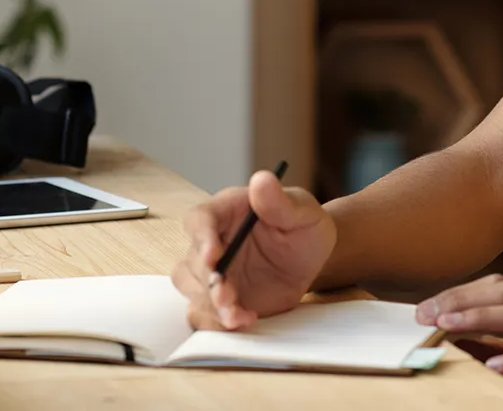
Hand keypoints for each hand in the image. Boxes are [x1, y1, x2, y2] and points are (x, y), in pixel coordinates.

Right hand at [174, 170, 336, 329]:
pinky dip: (217, 322)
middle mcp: (211, 241)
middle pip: (190, 262)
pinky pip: (204, 314)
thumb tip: (262, 180)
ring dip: (209, 305)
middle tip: (227, 295)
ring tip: (237, 314)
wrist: (312, 259)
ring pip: (192, 290)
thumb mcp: (302, 211)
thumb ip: (280, 200)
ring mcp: (212, 272)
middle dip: (207, 282)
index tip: (213, 256)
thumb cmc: (304, 226)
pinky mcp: (218, 299)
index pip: (201, 219)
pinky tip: (244, 320)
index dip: (202, 238)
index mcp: (226, 211)